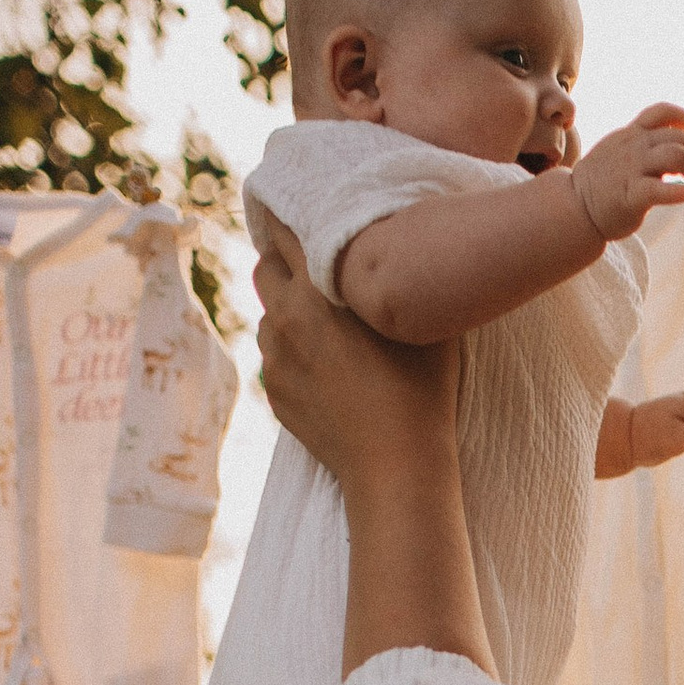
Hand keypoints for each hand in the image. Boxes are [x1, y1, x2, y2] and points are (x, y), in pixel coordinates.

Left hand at [253, 206, 459, 485]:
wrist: (395, 465)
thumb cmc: (420, 390)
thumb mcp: (416, 319)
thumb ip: (389, 276)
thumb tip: (385, 249)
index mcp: (317, 290)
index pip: (286, 232)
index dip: (295, 222)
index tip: (305, 220)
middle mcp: (285, 318)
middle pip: (263, 268)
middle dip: (282, 263)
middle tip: (311, 268)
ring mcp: (275, 359)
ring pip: (267, 316)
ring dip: (287, 311)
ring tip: (324, 327)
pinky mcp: (275, 393)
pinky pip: (275, 358)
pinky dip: (293, 354)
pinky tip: (327, 369)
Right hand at [571, 105, 683, 244]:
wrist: (574, 207)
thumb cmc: (603, 183)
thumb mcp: (620, 151)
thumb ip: (643, 145)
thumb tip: (676, 148)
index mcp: (631, 134)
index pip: (662, 112)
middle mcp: (633, 147)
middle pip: (678, 138)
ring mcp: (632, 169)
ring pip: (675, 156)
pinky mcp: (631, 195)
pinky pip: (661, 189)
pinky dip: (682, 192)